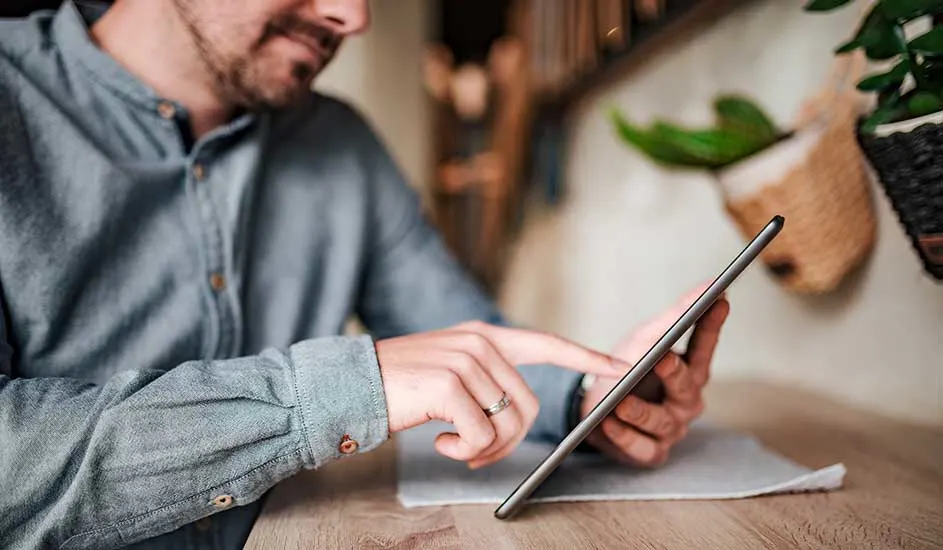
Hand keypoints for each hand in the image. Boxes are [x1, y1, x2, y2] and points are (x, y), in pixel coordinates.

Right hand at [375, 320, 631, 468]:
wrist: (352, 385)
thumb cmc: (402, 387)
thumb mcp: (450, 372)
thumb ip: (486, 380)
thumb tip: (518, 416)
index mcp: (484, 336)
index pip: (547, 344)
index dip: (585, 358)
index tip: (621, 369)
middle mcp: (479, 342)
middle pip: (528, 405)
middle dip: (508, 440)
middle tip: (475, 452)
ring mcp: (465, 360)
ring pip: (509, 423)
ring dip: (486, 448)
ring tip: (456, 445)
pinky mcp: (448, 385)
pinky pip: (480, 436)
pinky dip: (463, 450)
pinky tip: (441, 441)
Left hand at [580, 283, 729, 466]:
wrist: (594, 409)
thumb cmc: (626, 370)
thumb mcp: (645, 339)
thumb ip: (676, 316)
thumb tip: (710, 284)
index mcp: (689, 372)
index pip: (704, 346)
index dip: (712, 325)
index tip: (720, 300)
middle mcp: (686, 401)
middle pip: (686, 387)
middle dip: (674, 373)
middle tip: (662, 358)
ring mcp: (671, 429)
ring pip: (662, 422)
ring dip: (639, 411)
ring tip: (619, 402)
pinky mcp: (652, 452)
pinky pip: (643, 448)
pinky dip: (624, 437)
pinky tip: (608, 424)